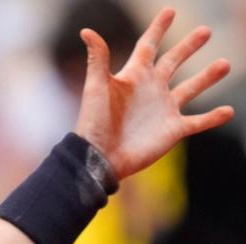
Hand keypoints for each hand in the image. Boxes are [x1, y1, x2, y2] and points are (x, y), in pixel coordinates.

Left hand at [74, 7, 232, 180]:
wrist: (100, 157)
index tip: (170, 11)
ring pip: (191, 88)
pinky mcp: (173, 129)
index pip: (148, 46)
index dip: (158, 29)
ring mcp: (164, 109)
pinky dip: (214, 117)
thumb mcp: (96, 87)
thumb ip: (97, 58)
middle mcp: (151, 90)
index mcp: (134, 76)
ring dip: (208, 76)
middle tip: (206, 30)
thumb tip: (87, 30)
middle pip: (173, 62)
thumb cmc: (95, 122)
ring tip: (225, 63)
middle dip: (188, 46)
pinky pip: (199, 122)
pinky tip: (228, 111)